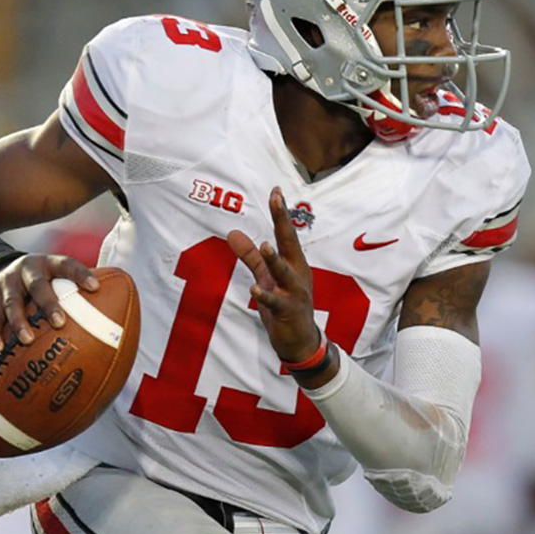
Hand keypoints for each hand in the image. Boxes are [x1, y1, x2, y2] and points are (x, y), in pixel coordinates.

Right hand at [0, 253, 99, 348]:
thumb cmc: (36, 280)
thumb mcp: (52, 275)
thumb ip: (73, 289)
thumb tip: (110, 318)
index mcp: (47, 264)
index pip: (66, 265)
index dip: (80, 274)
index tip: (95, 287)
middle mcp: (26, 271)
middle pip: (37, 285)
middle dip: (48, 304)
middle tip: (60, 323)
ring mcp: (6, 284)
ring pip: (12, 303)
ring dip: (19, 322)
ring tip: (28, 340)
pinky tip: (0, 347)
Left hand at [227, 186, 321, 363]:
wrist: (302, 342)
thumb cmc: (286, 306)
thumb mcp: (266, 278)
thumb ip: (250, 257)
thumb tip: (232, 233)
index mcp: (294, 263)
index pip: (286, 233)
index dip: (280, 212)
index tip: (275, 191)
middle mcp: (297, 273)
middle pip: (289, 243)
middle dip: (282, 220)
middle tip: (276, 199)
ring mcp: (294, 292)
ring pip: (284, 272)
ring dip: (274, 259)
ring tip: (265, 246)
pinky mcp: (288, 311)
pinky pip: (275, 302)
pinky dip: (265, 295)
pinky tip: (254, 290)